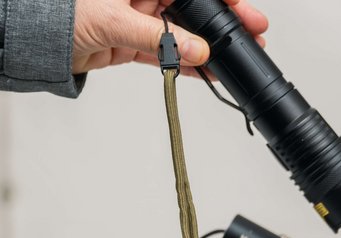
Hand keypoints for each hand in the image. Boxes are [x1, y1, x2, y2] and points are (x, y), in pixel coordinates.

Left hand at [72, 0, 267, 75]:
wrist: (33, 44)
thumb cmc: (59, 15)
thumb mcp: (112, 20)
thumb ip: (158, 38)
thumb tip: (196, 50)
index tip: (243, 11)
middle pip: (194, 8)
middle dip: (223, 23)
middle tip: (252, 33)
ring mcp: (140, 18)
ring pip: (184, 33)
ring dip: (208, 47)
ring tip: (235, 58)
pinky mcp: (135, 42)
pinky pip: (169, 54)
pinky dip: (187, 65)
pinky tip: (208, 72)